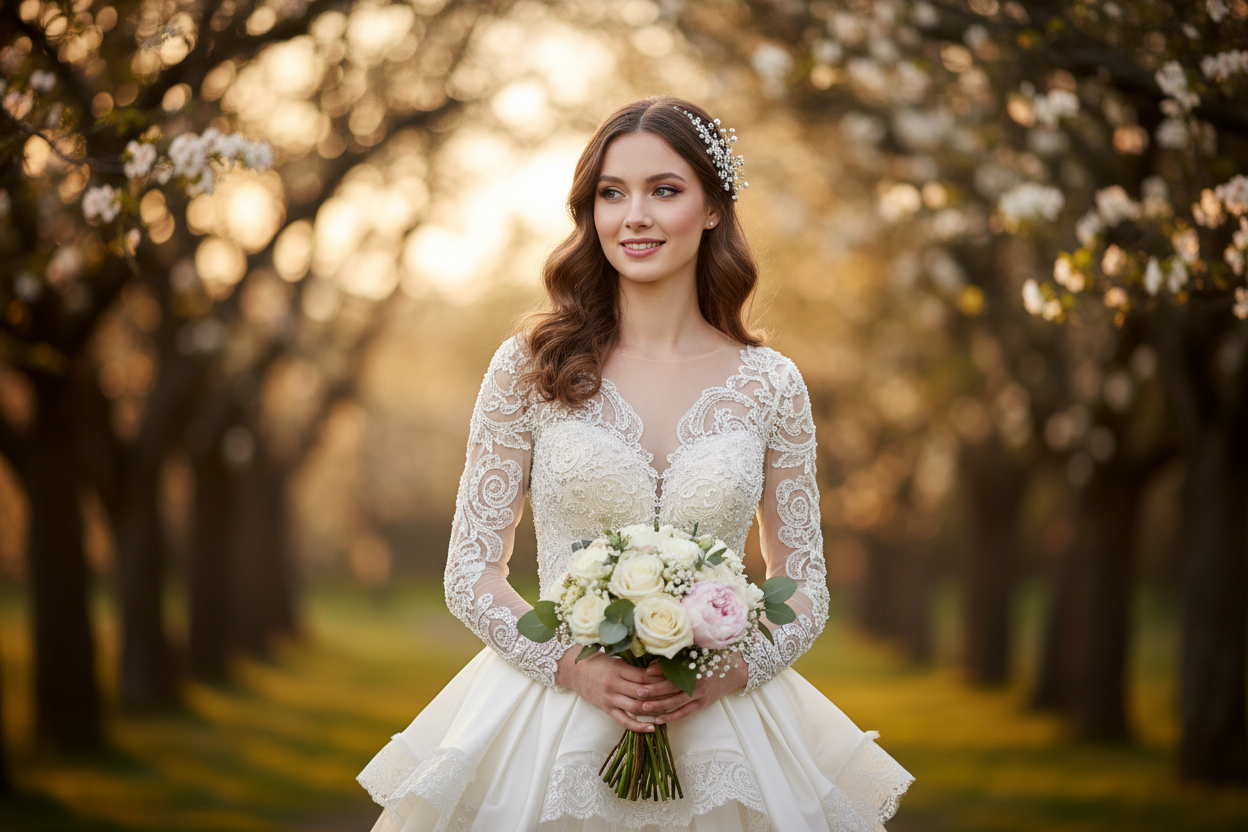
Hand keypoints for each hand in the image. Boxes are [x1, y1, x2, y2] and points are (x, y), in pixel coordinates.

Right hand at [554, 646, 672, 732]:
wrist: (574, 671)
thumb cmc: (598, 662)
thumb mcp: (616, 658)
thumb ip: (634, 665)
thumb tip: (658, 668)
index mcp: (618, 668)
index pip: (644, 676)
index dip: (661, 679)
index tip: (674, 679)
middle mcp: (614, 684)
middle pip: (643, 692)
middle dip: (662, 695)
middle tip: (678, 695)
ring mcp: (610, 699)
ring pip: (636, 708)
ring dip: (654, 710)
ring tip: (669, 710)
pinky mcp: (606, 709)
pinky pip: (624, 721)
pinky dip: (639, 726)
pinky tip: (652, 728)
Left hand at [637, 653, 748, 725]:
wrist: (736, 670)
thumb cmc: (715, 656)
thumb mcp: (700, 650)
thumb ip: (681, 653)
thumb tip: (658, 654)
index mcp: (696, 666)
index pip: (675, 669)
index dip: (660, 669)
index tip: (645, 670)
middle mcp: (697, 682)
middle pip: (672, 687)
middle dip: (654, 690)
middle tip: (638, 691)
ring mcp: (700, 695)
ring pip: (676, 702)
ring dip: (659, 705)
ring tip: (643, 707)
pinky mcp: (702, 704)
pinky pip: (684, 713)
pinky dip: (671, 716)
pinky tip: (658, 719)